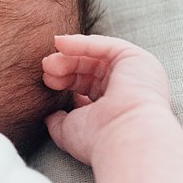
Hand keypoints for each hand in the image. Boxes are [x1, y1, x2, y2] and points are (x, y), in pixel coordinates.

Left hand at [40, 35, 172, 163]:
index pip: (85, 85)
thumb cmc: (97, 140)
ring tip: (50, 64)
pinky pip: (105, 44)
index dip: (64, 81)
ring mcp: (132, 73)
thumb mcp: (69, 130)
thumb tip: (49, 114)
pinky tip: (60, 44)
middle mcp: (125, 89)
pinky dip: (81, 42)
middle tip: (46, 70)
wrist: (124, 139)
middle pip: (88, 68)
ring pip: (95, 56)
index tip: (47, 82)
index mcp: (112, 106)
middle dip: (64, 67)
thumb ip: (59, 120)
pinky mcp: (136, 59)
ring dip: (69, 55)